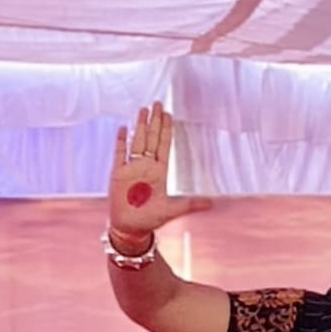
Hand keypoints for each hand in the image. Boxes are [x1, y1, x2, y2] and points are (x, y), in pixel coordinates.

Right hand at [108, 102, 211, 243]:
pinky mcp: (118, 174)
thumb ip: (191, 204)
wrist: (130, 229)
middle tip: (157, 103)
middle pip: (151, 139)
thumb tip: (212, 204)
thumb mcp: (173, 210)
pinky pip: (119, 154)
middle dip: (155, 122)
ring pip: (136, 142)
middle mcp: (146, 167)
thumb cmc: (150, 220)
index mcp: (159, 172)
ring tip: (143, 110)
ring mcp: (131, 169)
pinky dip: (121, 141)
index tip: (168, 114)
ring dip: (140, 126)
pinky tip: (124, 128)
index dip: (166, 130)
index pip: (164, 146)